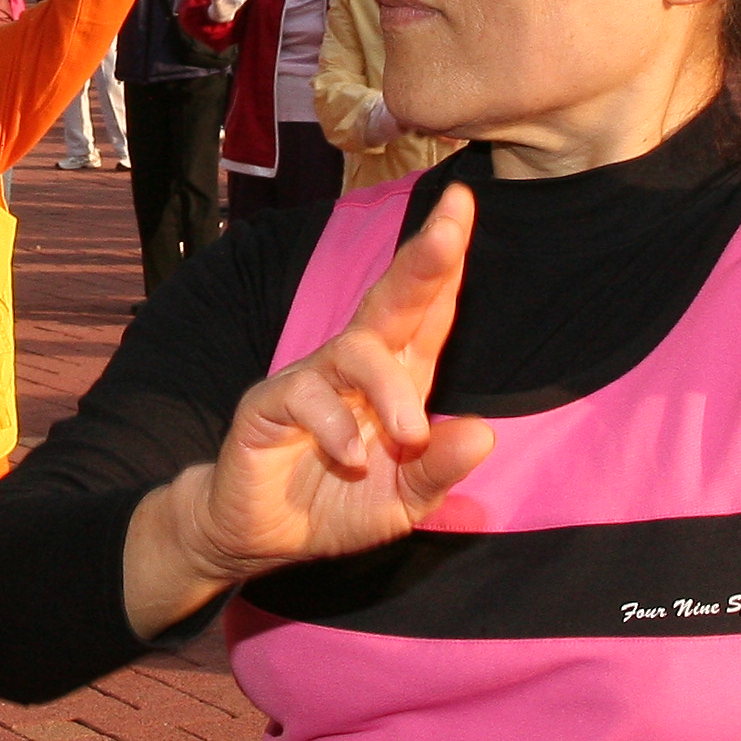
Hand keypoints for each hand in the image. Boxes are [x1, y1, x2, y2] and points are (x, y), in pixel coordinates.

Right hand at [137, 186, 497, 618]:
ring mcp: (311, 380)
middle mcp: (355, 367)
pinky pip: (306, 397)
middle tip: (450, 226)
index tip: (463, 204)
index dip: (446, 263)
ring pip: (356, 350)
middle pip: (392, 301)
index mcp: (396, 379)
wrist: (256, 536)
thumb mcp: (403, 502)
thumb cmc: (335, 505)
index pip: (427, 312)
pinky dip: (336, 428)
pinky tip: (350, 457)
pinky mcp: (270, 405)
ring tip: (410, 435)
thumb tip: (484, 434)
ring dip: (390, 389)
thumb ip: (440, 471)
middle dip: (422, 262)